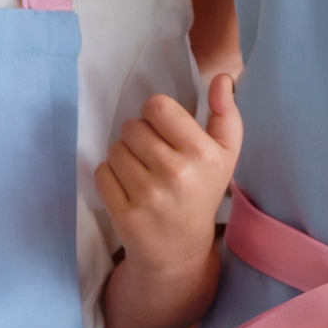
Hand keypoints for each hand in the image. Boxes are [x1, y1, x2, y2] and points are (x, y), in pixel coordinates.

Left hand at [96, 74, 242, 327]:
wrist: (180, 251)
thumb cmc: (202, 191)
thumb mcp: (225, 154)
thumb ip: (226, 113)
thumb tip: (223, 77)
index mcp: (204, 153)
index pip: (156, 106)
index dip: (155, 115)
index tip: (164, 130)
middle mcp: (178, 174)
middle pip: (132, 126)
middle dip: (138, 136)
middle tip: (152, 156)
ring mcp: (150, 197)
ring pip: (115, 149)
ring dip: (123, 156)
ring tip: (141, 173)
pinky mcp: (125, 215)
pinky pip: (101, 173)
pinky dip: (110, 178)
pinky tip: (128, 189)